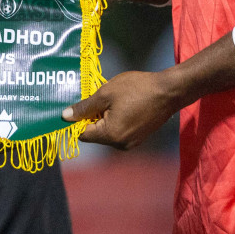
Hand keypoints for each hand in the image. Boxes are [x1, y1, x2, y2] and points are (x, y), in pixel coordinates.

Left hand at [61, 70, 182, 149]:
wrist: (169, 91)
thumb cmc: (137, 89)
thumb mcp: (105, 93)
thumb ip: (84, 107)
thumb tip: (64, 117)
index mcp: (111, 135)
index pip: (83, 134)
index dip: (78, 120)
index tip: (81, 104)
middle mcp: (120, 145)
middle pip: (95, 134)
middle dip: (93, 117)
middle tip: (100, 97)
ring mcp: (131, 143)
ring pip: (108, 132)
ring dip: (105, 118)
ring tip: (114, 100)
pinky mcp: (139, 138)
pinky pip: (119, 131)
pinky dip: (116, 120)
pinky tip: (124, 105)